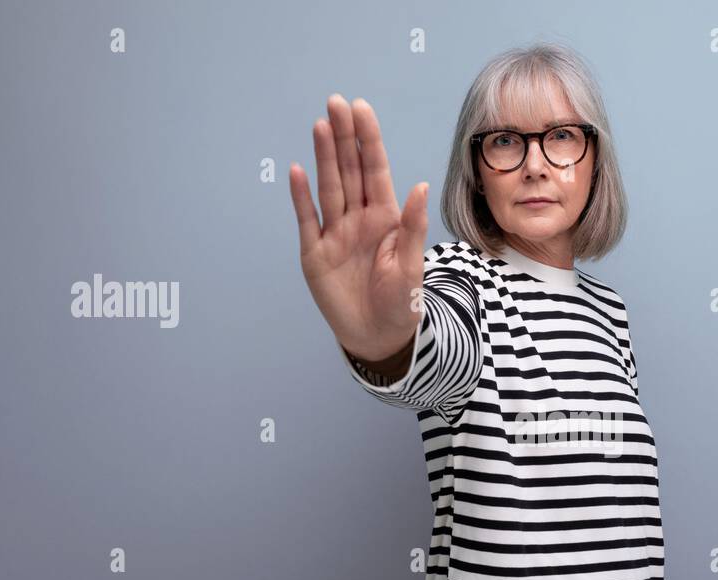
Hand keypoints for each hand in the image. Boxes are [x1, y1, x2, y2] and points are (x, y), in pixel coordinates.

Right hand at [289, 94, 428, 361]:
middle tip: (336, 102)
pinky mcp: (315, 253)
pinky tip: (298, 171)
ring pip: (329, 188)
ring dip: (324, 157)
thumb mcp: (411, 266)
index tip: (361, 110)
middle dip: (344, 137)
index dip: (368, 141)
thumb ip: (412, 227)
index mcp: (386, 218)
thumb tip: (419, 186)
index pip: (375, 171)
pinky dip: (302, 197)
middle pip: (349, 171)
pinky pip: (308, 220)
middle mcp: (358, 219)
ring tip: (321, 125)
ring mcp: (335, 234)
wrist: (379, 338)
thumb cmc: (402, 303)